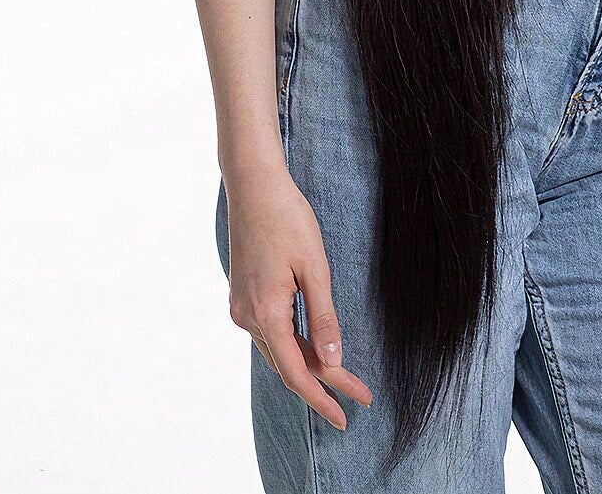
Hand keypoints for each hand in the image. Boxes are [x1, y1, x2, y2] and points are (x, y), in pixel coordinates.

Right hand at [224, 160, 373, 428]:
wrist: (254, 185)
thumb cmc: (288, 218)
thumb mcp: (314, 267)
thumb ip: (324, 317)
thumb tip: (333, 362)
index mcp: (266, 313)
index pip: (297, 373)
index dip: (323, 398)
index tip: (347, 415)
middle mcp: (247, 317)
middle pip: (288, 365)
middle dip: (324, 384)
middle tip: (360, 396)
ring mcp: (241, 307)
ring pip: (279, 350)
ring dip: (309, 364)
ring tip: (344, 376)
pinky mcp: (242, 296)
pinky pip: (271, 332)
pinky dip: (294, 344)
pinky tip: (313, 346)